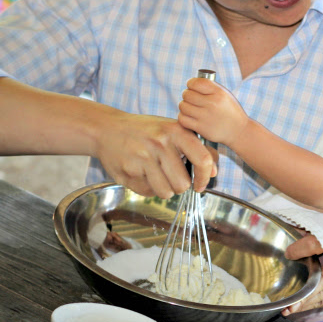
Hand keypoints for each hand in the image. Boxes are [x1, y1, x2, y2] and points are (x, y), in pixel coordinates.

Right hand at [95, 110, 216, 197]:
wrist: (108, 129)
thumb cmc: (147, 131)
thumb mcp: (174, 130)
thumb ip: (198, 148)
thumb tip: (215, 172)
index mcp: (176, 130)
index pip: (203, 159)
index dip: (205, 178)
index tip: (200, 185)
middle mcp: (160, 143)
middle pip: (183, 184)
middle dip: (179, 185)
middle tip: (171, 176)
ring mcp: (142, 157)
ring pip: (166, 192)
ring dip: (164, 189)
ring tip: (157, 175)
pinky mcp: (127, 171)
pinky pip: (147, 192)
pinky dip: (148, 188)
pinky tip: (142, 174)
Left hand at [178, 78, 248, 145]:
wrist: (238, 130)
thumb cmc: (229, 110)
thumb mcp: (225, 95)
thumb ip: (210, 88)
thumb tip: (191, 84)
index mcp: (219, 93)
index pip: (196, 82)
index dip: (191, 83)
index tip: (192, 87)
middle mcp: (212, 104)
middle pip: (187, 94)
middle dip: (187, 95)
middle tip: (191, 99)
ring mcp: (206, 116)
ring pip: (183, 106)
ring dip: (184, 106)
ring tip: (190, 108)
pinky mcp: (201, 128)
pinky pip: (182, 119)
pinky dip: (183, 117)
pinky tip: (189, 116)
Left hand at [281, 234, 322, 314]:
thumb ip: (313, 238)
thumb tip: (290, 235)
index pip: (320, 244)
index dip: (303, 248)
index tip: (289, 254)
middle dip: (303, 290)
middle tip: (287, 300)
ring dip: (304, 302)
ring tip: (288, 308)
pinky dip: (311, 305)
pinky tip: (298, 308)